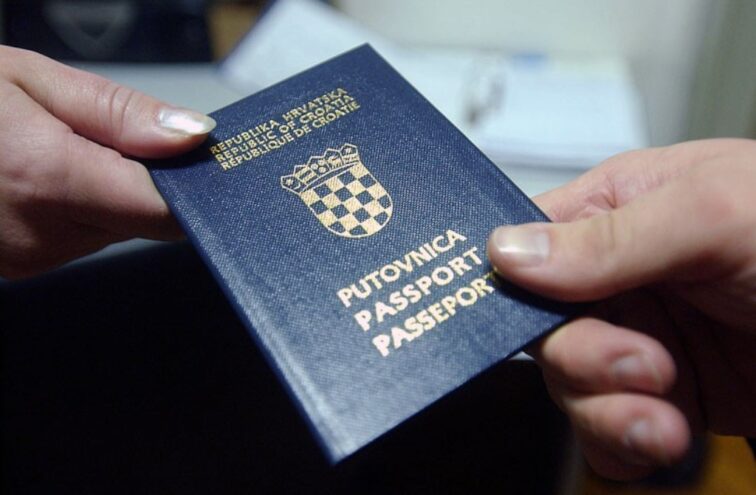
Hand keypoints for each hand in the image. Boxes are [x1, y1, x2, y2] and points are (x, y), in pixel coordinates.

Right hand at [0, 46, 215, 278]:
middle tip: (112, 136)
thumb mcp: (31, 81)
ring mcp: (30, 257)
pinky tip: (47, 175)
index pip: (165, 211)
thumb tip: (192, 136)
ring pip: (116, 227)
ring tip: (66, 149)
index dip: (194, 189)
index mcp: (47, 181)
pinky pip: (83, 235)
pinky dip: (83, 207)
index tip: (207, 164)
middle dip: (146, 180)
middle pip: (144, 219)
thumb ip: (120, 114)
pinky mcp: (22, 265)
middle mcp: (42, 235)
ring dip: (112, 192)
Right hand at [487, 139, 755, 479]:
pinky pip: (608, 432)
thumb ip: (610, 237)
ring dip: (608, 414)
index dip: (516, 289)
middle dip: (585, 362)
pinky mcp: (666, 397)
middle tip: (643, 367)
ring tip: (665, 418)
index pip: (526, 247)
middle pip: (544, 332)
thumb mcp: (717, 215)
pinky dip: (626, 447)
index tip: (537, 321)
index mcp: (617, 212)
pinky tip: (667, 438)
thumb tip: (507, 252)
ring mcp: (641, 341)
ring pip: (570, 389)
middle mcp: (620, 278)